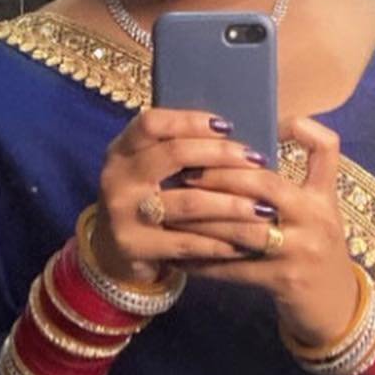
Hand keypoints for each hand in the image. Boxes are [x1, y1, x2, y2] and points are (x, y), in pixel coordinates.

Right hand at [88, 107, 273, 283]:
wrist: (111, 253)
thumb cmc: (145, 201)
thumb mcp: (148, 171)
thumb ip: (177, 151)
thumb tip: (233, 134)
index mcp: (122, 150)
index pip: (153, 123)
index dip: (190, 121)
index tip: (228, 126)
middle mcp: (118, 177)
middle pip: (174, 154)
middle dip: (222, 155)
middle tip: (257, 160)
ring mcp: (122, 213)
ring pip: (188, 202)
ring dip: (232, 204)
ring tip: (263, 208)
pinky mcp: (134, 246)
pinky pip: (187, 242)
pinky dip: (220, 243)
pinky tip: (244, 243)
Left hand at [172, 115, 362, 347]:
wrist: (335, 308)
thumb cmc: (317, 253)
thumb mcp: (319, 214)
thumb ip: (296, 184)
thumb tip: (246, 150)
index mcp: (324, 196)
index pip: (325, 148)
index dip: (299, 129)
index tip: (262, 126)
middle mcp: (316, 218)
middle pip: (264, 183)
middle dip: (219, 175)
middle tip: (185, 172)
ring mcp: (300, 250)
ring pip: (241, 227)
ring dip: (201, 219)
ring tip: (170, 210)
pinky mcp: (282, 280)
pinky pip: (233, 268)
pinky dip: (203, 261)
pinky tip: (179, 255)